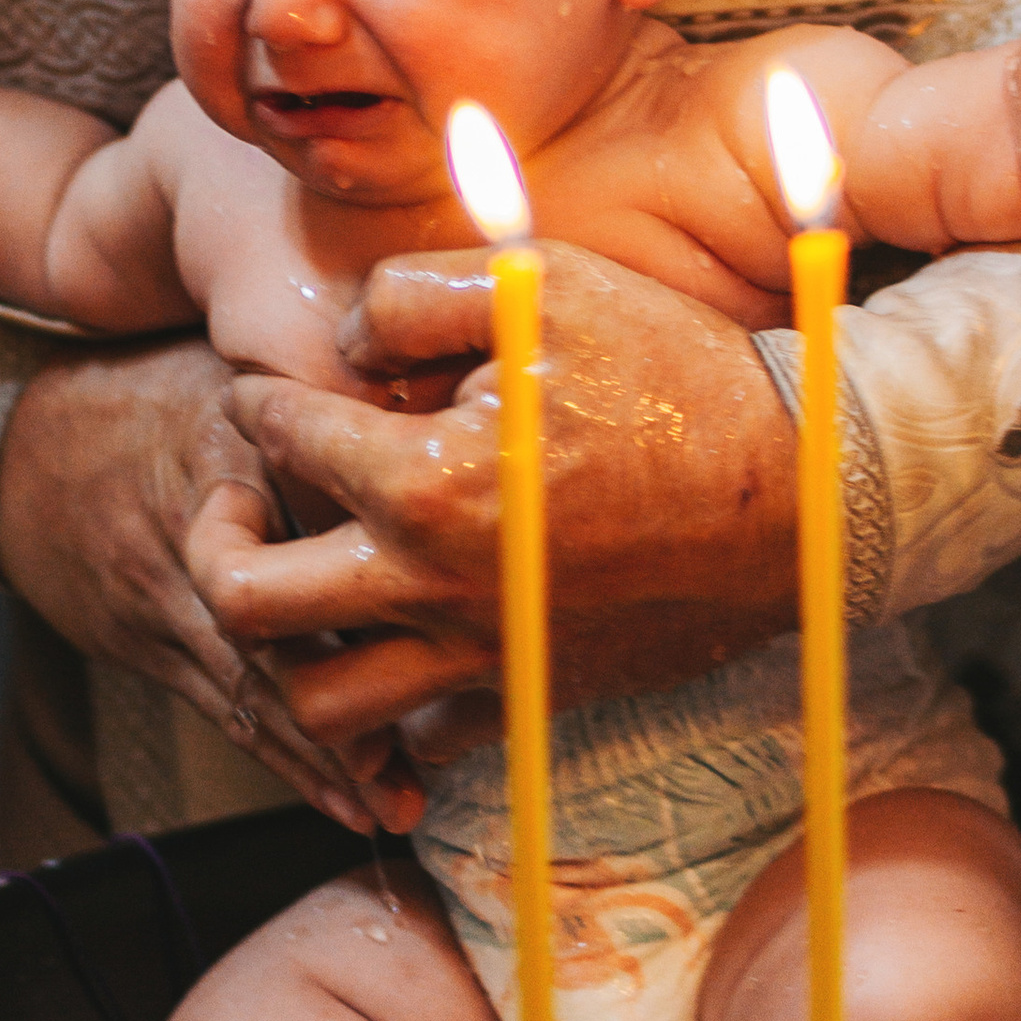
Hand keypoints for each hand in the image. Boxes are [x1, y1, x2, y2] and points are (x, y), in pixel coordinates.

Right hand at [0, 342, 395, 832]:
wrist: (22, 449)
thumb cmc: (158, 396)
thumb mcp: (232, 366)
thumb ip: (318, 391)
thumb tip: (431, 392)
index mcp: (223, 442)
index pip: (298, 505)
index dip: (358, 563)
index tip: (432, 600)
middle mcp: (188, 530)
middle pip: (269, 625)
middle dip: (343, 698)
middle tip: (415, 760)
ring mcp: (159, 597)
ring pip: (248, 686)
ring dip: (323, 754)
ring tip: (393, 806)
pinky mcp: (146, 646)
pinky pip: (221, 708)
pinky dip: (285, 757)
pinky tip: (342, 799)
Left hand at [193, 245, 800, 750]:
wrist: (806, 494)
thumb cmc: (679, 376)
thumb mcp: (546, 283)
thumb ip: (417, 294)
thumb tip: (350, 344)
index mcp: (423, 478)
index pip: (279, 437)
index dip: (259, 402)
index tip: (266, 394)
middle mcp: (433, 585)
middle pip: (246, 607)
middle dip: (215, 545)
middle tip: (233, 509)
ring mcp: (481, 657)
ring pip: (319, 707)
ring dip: (286, 653)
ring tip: (302, 592)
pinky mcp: (532, 699)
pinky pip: (421, 737)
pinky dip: (389, 708)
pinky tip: (400, 643)